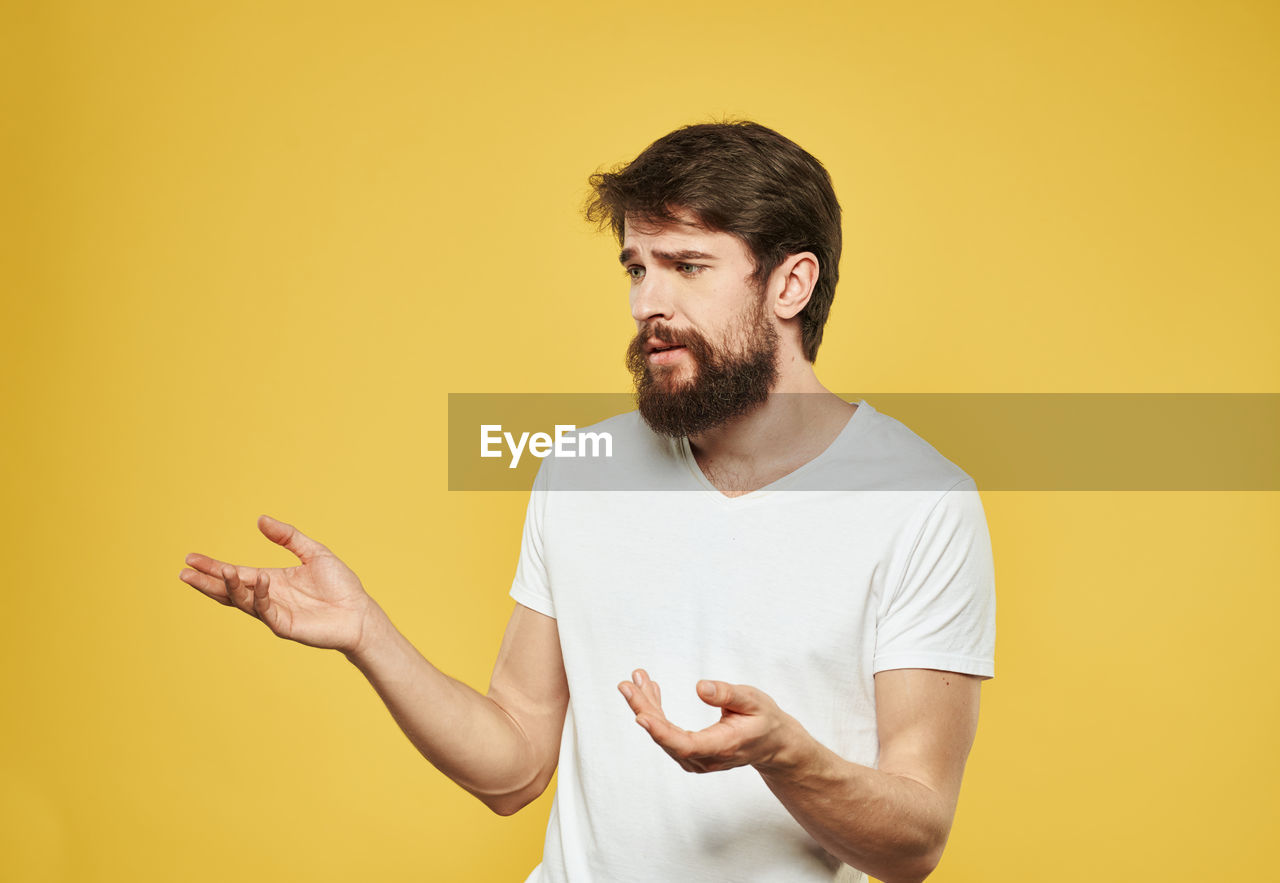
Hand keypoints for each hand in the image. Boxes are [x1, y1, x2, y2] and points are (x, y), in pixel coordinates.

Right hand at [179, 515, 379, 653]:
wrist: (359, 612)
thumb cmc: (339, 585)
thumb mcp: (313, 552)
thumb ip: (288, 537)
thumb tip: (260, 520)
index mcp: (270, 581)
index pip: (235, 573)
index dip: (213, 567)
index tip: (191, 558)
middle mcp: (267, 597)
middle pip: (230, 590)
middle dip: (207, 582)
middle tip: (184, 572)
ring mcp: (274, 613)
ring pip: (243, 601)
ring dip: (229, 587)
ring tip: (220, 571)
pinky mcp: (285, 625)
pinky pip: (266, 610)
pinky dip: (259, 595)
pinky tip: (256, 580)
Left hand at [617, 669, 801, 773]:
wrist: (772, 743)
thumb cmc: (764, 720)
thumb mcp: (753, 701)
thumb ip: (727, 695)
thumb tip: (699, 687)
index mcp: (724, 746)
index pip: (686, 745)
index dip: (661, 732)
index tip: (640, 715)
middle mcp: (707, 758)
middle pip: (668, 739)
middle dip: (644, 710)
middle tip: (628, 685)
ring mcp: (697, 759)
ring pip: (664, 736)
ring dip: (647, 708)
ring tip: (637, 679)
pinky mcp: (691, 754)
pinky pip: (667, 735)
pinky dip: (656, 713)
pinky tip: (650, 692)